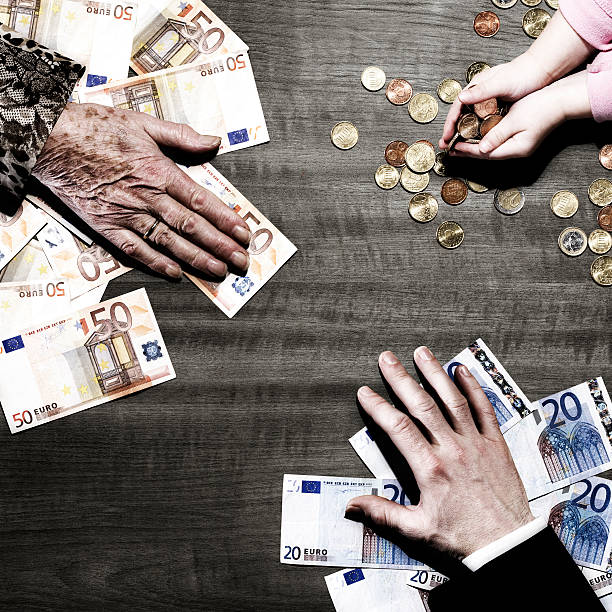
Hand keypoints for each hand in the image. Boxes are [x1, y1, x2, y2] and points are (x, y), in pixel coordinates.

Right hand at [32, 103, 251, 278]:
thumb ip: (181, 136)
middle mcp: (147, 197)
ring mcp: (127, 215)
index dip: (226, 220)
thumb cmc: (96, 129)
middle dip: (220, 246)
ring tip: (218, 271)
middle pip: (191, 227)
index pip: (201, 200)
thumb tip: (215, 142)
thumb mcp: (143, 123)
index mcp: (159, 171)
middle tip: (241, 262)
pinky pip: (135, 250)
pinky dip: (156, 263)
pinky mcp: (107, 226)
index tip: (244, 234)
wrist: (50, 141)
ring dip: (196, 259)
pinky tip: (176, 273)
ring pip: (169, 242)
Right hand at [345, 348, 532, 566]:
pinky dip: (473, 388)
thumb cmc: (462, 539)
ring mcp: (476, 444)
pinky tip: (462, 371)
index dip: (378, 406)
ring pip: (452, 400)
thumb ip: (382, 513)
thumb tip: (351, 505)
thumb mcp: (417, 530)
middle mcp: (452, 449)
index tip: (365, 392)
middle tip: (387, 358)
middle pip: (421, 405)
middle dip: (401, 378)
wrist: (508, 547)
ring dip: (435, 374)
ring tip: (421, 353)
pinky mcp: (496, 445)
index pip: (397, 427)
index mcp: (430, 468)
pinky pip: (484, 410)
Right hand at [439, 52, 550, 150]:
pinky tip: (474, 139)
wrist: (540, 71)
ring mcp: (486, 101)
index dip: (450, 123)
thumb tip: (461, 98)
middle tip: (445, 145)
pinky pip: (480, 121)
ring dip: (462, 132)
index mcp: (475, 87)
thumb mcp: (501, 84)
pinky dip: (474, 130)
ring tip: (456, 145)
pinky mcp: (494, 106)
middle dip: (452, 131)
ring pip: (469, 119)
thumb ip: (481, 91)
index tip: (446, 137)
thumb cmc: (522, 75)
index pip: (457, 107)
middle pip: (460, 115)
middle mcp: (478, 94)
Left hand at [449, 72, 591, 159]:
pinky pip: (497, 144)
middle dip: (468, 152)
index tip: (453, 148)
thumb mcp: (515, 120)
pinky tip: (476, 139)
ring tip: (459, 146)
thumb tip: (480, 148)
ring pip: (491, 150)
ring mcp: (520, 147)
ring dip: (474, 148)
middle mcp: (517, 151)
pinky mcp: (521, 140)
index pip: (485, 153)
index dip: (468, 151)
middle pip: (487, 155)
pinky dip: (484, 142)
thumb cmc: (541, 107)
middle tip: (451, 150)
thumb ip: (497, 135)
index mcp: (516, 149)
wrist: (562, 100)